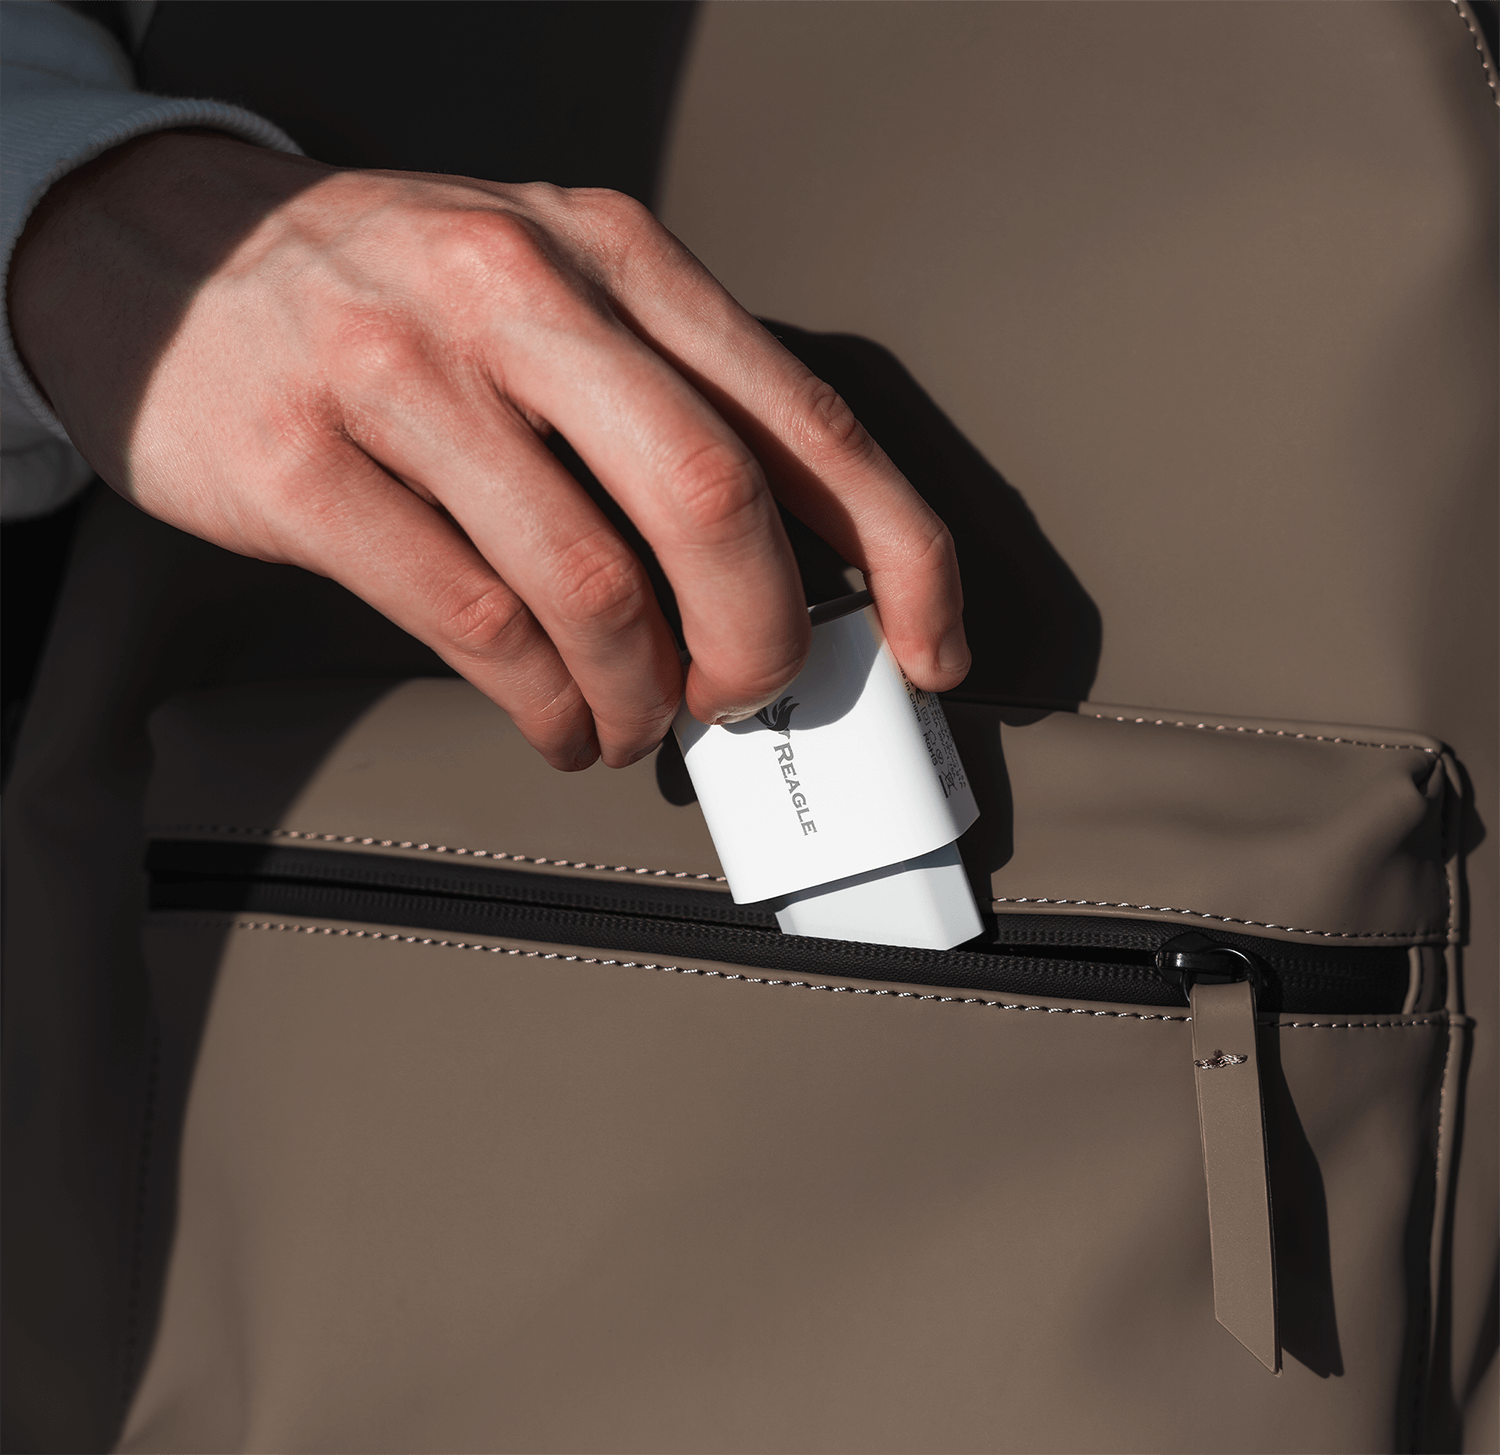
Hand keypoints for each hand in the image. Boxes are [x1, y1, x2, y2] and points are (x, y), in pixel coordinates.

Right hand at [9, 131, 967, 768]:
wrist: (165, 254)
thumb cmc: (391, 297)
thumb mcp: (547, 294)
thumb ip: (662, 407)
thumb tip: (784, 573)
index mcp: (614, 255)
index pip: (802, 414)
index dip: (898, 546)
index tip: (933, 647)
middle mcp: (519, 293)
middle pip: (711, 499)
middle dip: (755, 642)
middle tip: (738, 698)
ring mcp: (403, 374)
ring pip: (589, 587)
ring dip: (636, 698)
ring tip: (628, 726)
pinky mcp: (305, 467)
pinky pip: (474, 626)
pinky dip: (542, 705)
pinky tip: (553, 720)